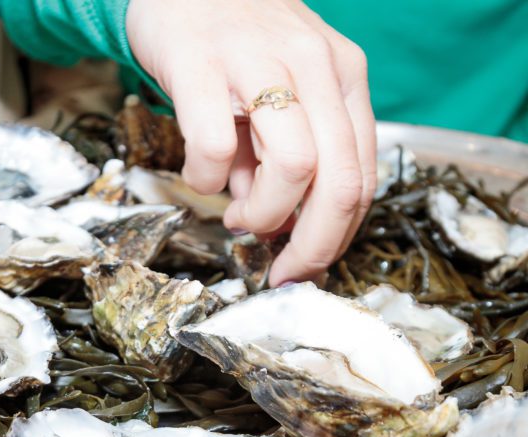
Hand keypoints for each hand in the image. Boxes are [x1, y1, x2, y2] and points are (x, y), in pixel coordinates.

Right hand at [126, 0, 375, 285]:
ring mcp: (260, 61)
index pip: (361, 176)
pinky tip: (199, 177)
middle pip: (338, 181)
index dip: (337, 237)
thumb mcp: (278, 95)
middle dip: (312, 244)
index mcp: (342, 77)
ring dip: (264, 214)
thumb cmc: (232, 44)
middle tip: (280, 268)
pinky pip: (215, 145)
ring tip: (236, 217)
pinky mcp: (201, 63)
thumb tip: (278, 224)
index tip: (305, 266)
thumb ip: (281, 157)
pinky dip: (205, 180)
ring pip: (294, 167)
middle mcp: (315, 65)